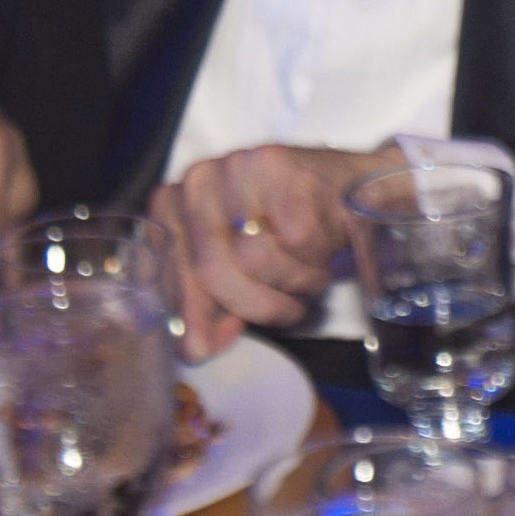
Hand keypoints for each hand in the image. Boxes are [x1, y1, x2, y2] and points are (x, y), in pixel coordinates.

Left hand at [151, 144, 399, 353]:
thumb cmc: (283, 230)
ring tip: (307, 276)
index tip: (207, 346)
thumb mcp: (235, 267)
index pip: (172, 273)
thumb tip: (195, 347)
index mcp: (173, 203)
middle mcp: (199, 179)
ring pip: (256, 259)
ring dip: (293, 284)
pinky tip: (321, 254)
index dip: (192, 315)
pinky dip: (315, 260)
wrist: (342, 185)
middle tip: (284, 311)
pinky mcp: (282, 168)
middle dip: (253, 304)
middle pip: (212, 269)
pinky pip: (297, 242)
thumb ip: (210, 302)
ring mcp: (238, 168)